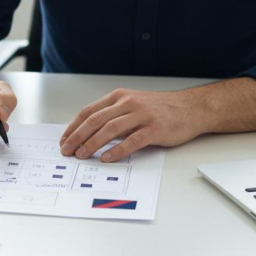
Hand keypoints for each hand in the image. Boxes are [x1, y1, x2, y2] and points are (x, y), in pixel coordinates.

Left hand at [59, 87, 204, 162]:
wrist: (190, 108)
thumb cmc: (159, 109)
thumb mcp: (132, 105)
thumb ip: (113, 116)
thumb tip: (88, 134)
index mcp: (119, 97)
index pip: (89, 112)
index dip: (73, 127)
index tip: (64, 140)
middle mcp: (128, 103)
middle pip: (96, 120)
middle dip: (77, 136)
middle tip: (67, 150)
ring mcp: (141, 115)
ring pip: (110, 129)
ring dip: (93, 143)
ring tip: (82, 155)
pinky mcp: (155, 129)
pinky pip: (132, 140)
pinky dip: (118, 150)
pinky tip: (107, 158)